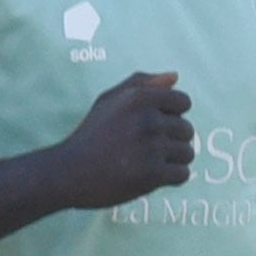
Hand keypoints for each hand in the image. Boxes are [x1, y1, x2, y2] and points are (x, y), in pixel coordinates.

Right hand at [44, 71, 194, 211]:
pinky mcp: (152, 175)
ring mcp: (151, 148)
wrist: (68, 172)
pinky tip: (151, 177)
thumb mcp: (109, 100)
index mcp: (140, 98)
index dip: (171, 116)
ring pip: (187, 153)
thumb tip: (175, 77)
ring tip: (149, 164)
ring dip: (173, 161)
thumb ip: (142, 83)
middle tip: (145, 150)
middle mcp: (148, 119)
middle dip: (171, 141)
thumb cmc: (90, 135)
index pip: (184, 102)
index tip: (151, 128)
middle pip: (187, 130)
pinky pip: (183, 174)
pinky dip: (171, 178)